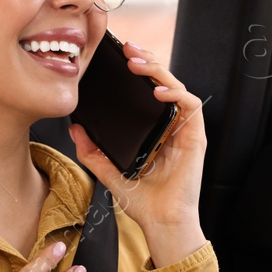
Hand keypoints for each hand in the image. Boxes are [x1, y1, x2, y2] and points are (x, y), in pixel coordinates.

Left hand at [69, 41, 207, 266]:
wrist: (161, 223)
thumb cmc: (142, 202)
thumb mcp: (109, 172)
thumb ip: (92, 151)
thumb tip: (75, 129)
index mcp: (153, 129)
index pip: (147, 90)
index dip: (136, 69)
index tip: (117, 56)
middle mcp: (170, 125)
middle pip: (162, 81)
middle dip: (146, 59)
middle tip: (127, 48)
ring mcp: (184, 130)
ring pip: (177, 86)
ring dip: (159, 70)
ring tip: (137, 64)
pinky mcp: (196, 138)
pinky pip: (191, 106)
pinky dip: (176, 94)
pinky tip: (158, 92)